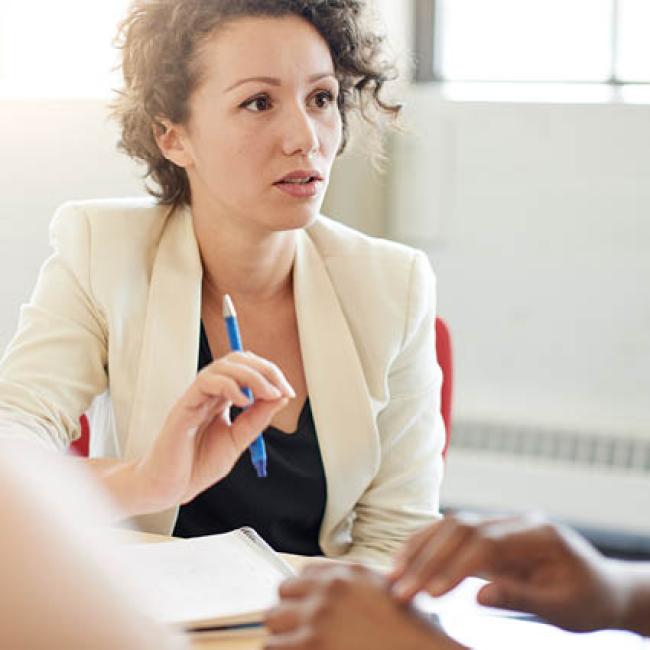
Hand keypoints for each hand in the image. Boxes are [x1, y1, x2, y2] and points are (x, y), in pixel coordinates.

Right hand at [130, 351, 293, 513]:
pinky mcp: (184, 406)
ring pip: (223, 366)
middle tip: (281, 389)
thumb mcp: (237, 441)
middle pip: (238, 360)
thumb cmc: (196, 466)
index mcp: (222, 398)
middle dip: (265, 369)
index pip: (248, 369)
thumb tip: (281, 397)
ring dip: (252, 375)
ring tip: (268, 394)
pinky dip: (229, 385)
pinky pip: (206, 382)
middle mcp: (209, 392)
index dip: (270, 374)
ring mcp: (196, 396)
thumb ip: (256, 419)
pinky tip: (244, 401)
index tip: (288, 392)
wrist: (168, 488)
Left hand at [264, 563, 464, 649]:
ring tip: (294, 644)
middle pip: (283, 590)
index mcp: (347, 573)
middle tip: (297, 628)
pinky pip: (274, 646)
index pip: (304, 571)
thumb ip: (351, 584)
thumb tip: (321, 588)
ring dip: (281, 632)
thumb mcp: (381, 591)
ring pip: (272, 618)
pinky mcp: (310, 644)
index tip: (305, 606)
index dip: (304, 592)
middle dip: (288, 610)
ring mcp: (318, 617)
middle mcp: (330, 589)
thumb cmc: (406, 632)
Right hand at [390, 513, 624, 632]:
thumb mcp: (562, 608)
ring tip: (393, 575)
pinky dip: (427, 545)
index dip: (454, 567)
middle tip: (400, 590)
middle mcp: (515, 521)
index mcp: (537, 534)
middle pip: (461, 529)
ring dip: (420, 549)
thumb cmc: (587, 600)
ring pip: (450, 525)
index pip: (485, 543)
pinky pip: (452, 533)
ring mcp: (501, 524)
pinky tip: (407, 561)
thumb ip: (521, 597)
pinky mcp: (490, 534)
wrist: (601, 587)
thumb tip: (477, 596)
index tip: (431, 594)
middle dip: (427, 559)